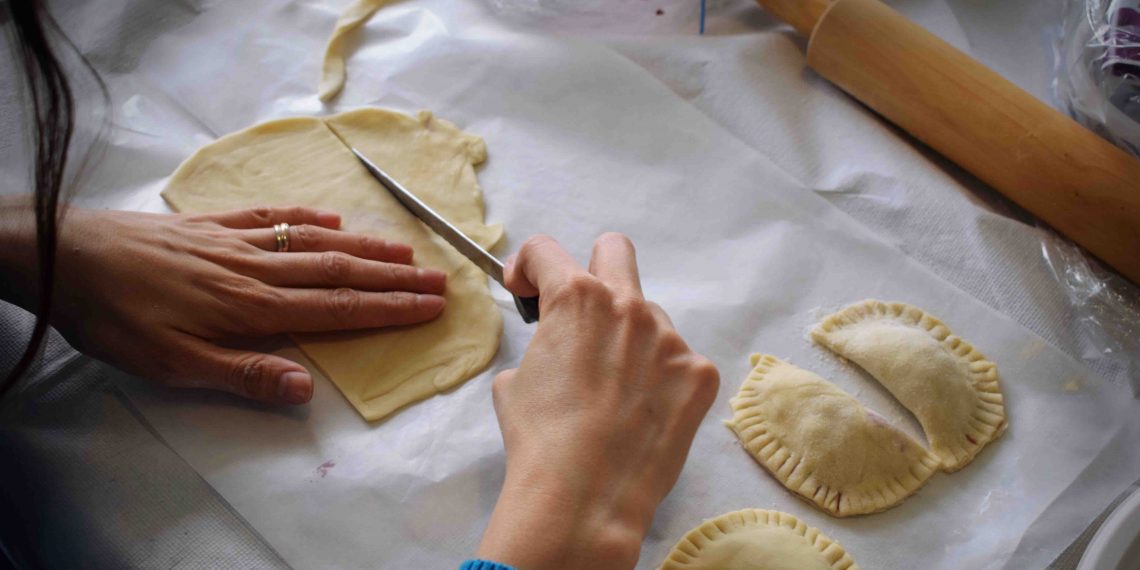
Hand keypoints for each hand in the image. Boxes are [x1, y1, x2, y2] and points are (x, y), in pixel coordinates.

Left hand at [17, 205, 446, 404]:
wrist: (65, 256)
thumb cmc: (116, 319)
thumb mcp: (171, 364)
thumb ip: (241, 373)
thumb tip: (306, 390)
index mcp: (252, 307)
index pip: (336, 308)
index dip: (388, 308)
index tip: (431, 306)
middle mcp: (256, 268)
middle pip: (338, 271)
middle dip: (393, 277)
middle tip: (439, 278)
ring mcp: (235, 241)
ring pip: (314, 241)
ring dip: (364, 247)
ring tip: (404, 250)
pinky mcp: (211, 224)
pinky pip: (272, 216)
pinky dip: (308, 218)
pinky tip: (330, 220)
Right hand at [475, 234, 719, 569]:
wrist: (585, 499)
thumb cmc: (539, 441)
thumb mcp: (512, 383)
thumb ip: (539, 346)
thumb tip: (553, 350)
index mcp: (575, 298)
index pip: (546, 251)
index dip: (527, 266)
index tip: (526, 289)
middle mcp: (628, 306)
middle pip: (614, 251)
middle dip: (592, 270)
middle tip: (582, 313)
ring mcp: (670, 339)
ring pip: (649, 318)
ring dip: (630, 341)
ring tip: (613, 394)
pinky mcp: (699, 374)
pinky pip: (677, 362)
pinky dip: (659, 380)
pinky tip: (642, 414)